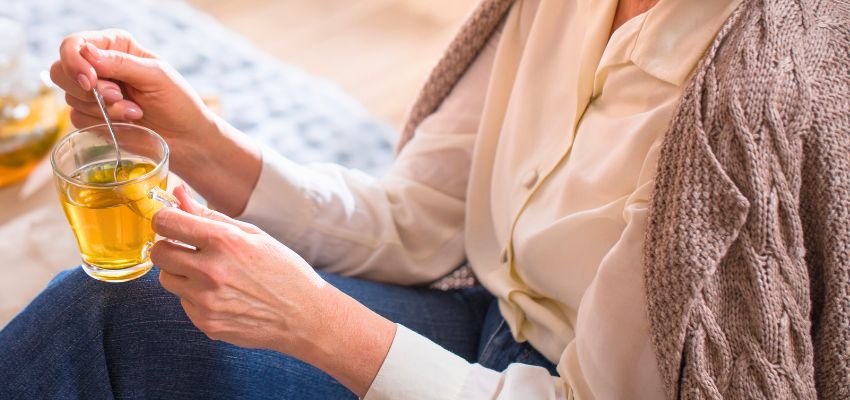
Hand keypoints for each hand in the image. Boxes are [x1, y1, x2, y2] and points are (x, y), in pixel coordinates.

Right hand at [51, 29, 210, 151]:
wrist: (187, 139)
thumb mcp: (156, 76)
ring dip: (104, 109)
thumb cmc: (178, 102)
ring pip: (70, 97)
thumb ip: (122, 63)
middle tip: (118, 96)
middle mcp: (100, 66)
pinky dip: (103, 123)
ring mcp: (94, 93)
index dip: (74, 61)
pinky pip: (78, 118)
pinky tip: (130, 123)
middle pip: (61, 70)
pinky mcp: (93, 117)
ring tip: (136, 112)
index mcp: (115, 46)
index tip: (91, 81)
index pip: (75, 44)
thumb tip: (87, 53)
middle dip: (87, 89)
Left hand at [151, 186, 395, 395]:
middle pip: (158, 253)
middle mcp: (210, 271)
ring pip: (167, 279)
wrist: (306, 316)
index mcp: (224, 241)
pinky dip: (196, 297)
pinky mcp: (206, 323)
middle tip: (191, 250)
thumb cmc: (284, 271)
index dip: (166, 220)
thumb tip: (179, 195)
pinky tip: (224, 295)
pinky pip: (184, 303)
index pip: (165, 222)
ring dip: (181, 273)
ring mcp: (206, 301)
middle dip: (170, 247)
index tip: (172, 223)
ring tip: (212, 274)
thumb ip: (211, 216)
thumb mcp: (253, 235)